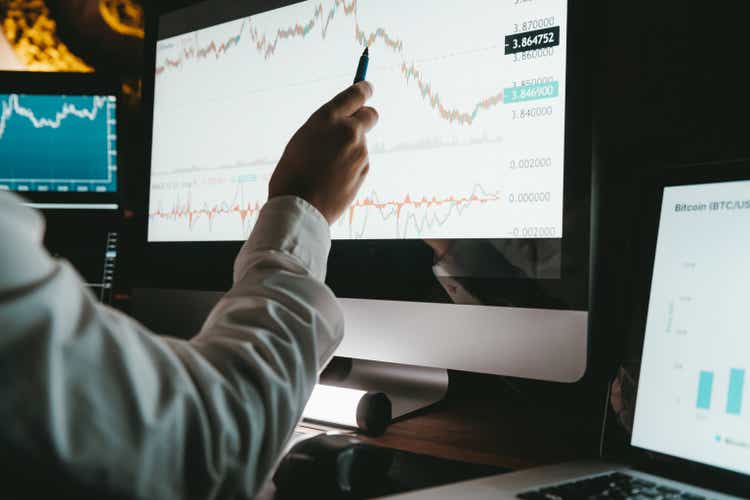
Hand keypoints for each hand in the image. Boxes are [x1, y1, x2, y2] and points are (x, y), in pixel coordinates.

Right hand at [269, 81, 378, 223]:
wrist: (300, 207)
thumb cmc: (292, 173)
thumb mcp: (303, 139)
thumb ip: (326, 127)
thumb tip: (344, 121)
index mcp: (328, 118)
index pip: (356, 94)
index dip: (363, 89)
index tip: (367, 88)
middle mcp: (348, 131)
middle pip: (371, 114)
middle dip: (365, 117)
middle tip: (355, 124)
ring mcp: (359, 151)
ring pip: (361, 143)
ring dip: (350, 149)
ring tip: (327, 167)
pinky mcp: (364, 169)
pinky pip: (360, 162)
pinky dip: (351, 166)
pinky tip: (333, 178)